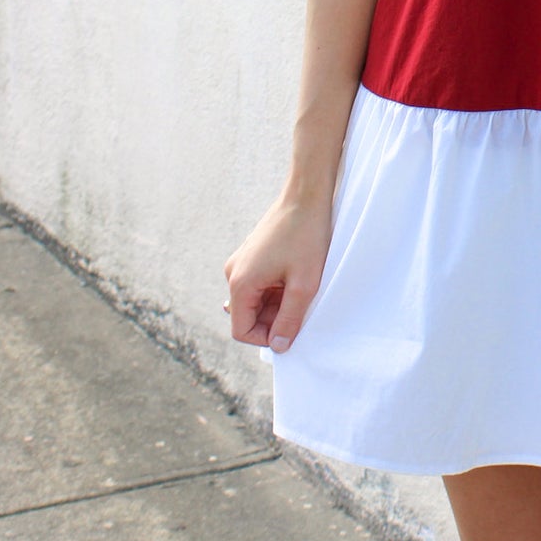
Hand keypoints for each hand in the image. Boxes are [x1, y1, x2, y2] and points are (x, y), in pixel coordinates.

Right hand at [223, 196, 333, 353]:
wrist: (307, 194)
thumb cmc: (307, 236)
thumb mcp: (304, 284)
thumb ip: (289, 319)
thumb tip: (278, 346)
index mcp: (240, 282)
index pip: (241, 330)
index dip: (266, 338)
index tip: (293, 330)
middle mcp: (233, 273)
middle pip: (248, 316)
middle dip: (275, 319)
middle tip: (304, 309)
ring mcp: (241, 263)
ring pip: (256, 301)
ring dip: (278, 304)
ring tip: (304, 291)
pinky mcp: (252, 255)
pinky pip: (260, 285)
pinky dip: (277, 290)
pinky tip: (298, 279)